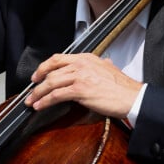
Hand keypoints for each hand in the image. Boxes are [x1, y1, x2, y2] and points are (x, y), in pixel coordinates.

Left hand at [25, 53, 141, 118]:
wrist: (132, 97)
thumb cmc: (123, 87)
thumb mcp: (110, 68)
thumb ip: (103, 64)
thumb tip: (104, 62)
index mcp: (87, 58)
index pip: (59, 58)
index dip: (45, 66)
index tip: (38, 74)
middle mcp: (82, 64)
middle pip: (51, 70)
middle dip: (37, 81)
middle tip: (31, 90)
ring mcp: (80, 76)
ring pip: (51, 82)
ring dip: (38, 93)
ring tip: (31, 101)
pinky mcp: (80, 90)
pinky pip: (56, 95)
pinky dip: (45, 101)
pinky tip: (39, 106)